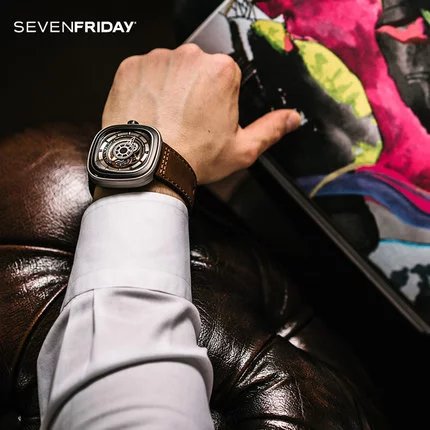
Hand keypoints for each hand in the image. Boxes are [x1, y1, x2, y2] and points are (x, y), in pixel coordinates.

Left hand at [102, 44, 300, 183]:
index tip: (209, 117)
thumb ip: (271, 128)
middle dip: (196, 90)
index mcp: (222, 71)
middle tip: (188, 120)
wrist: (148, 167)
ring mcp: (158, 59)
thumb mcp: (242, 149)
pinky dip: (146, 88)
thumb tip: (292, 118)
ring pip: (171, 69)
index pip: (226, 77)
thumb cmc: (193, 157)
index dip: (219, 100)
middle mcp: (190, 56)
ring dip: (171, 88)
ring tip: (168, 118)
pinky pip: (144, 72)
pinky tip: (150, 112)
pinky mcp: (131, 67)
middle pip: (198, 69)